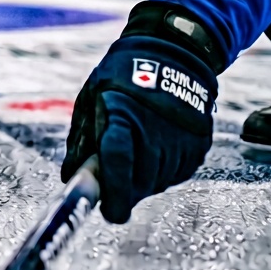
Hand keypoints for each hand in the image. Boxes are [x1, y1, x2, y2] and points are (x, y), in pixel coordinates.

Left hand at [62, 4, 222, 222]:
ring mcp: (182, 138)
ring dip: (142, 180)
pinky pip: (176, 173)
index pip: (118, 161)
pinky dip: (161, 172)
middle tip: (114, 184)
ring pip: (158, 181)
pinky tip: (153, 153)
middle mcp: (156, 130)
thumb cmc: (122, 77)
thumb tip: (71, 179)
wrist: (173, 54)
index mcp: (123, 116)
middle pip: (140, 180)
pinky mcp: (199, 145)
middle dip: (125, 190)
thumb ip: (82, 142)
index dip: (115, 192)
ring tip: (134, 156)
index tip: (110, 214)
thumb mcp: (91, 100)